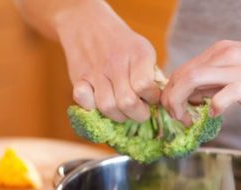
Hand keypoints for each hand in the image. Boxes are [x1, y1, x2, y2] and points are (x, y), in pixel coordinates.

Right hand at [56, 1, 159, 121]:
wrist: (88, 23)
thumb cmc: (123, 45)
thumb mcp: (143, 52)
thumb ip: (152, 76)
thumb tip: (162, 104)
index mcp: (137, 55)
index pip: (145, 86)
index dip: (151, 98)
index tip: (152, 98)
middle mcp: (116, 63)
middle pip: (127, 102)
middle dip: (138, 114)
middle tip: (139, 111)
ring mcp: (96, 72)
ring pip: (108, 107)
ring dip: (118, 116)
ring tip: (123, 110)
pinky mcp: (78, 78)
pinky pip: (83, 100)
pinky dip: (91, 106)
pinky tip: (99, 102)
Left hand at [161, 39, 240, 120]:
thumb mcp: (240, 72)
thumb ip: (215, 82)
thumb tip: (194, 97)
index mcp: (219, 53)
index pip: (181, 71)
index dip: (172, 94)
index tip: (178, 112)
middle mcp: (223, 56)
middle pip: (180, 76)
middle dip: (170, 101)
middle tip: (178, 120)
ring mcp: (238, 70)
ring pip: (192, 81)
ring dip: (181, 104)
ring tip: (187, 122)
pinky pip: (224, 95)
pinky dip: (214, 107)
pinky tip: (217, 115)